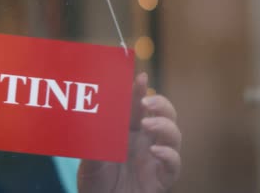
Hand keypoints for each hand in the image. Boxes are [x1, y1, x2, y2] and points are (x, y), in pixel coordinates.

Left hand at [77, 73, 180, 192]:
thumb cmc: (94, 181)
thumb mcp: (89, 158)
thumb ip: (91, 140)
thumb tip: (84, 114)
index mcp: (128, 131)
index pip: (138, 106)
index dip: (140, 90)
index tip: (140, 77)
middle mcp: (145, 141)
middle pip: (164, 114)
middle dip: (160, 103)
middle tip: (146, 101)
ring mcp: (156, 159)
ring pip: (174, 134)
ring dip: (164, 125)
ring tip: (148, 124)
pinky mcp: (162, 179)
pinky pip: (175, 164)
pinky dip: (169, 154)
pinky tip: (156, 150)